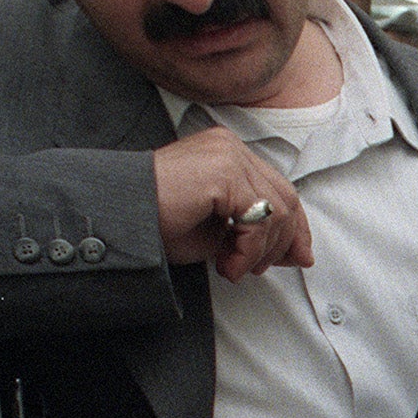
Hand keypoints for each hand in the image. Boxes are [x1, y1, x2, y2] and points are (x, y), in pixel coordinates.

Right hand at [151, 127, 311, 280]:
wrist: (118, 216)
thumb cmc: (158, 224)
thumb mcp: (217, 230)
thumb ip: (254, 232)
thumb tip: (298, 253)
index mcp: (228, 154)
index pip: (279, 188)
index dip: (294, 226)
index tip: (296, 258)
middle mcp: (231, 147)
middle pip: (285, 197)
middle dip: (284, 241)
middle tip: (263, 270)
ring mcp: (228, 155)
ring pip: (276, 212)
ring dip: (259, 252)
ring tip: (232, 269)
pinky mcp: (224, 172)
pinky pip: (257, 220)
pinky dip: (248, 251)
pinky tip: (226, 265)